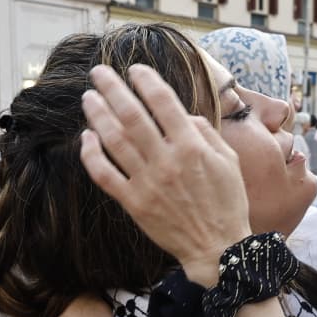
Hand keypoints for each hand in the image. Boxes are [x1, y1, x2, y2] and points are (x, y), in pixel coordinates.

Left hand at [80, 64, 251, 285]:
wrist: (217, 247)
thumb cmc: (227, 203)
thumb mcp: (230, 161)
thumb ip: (206, 132)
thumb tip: (184, 114)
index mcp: (192, 147)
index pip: (163, 102)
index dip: (146, 81)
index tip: (135, 69)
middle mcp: (166, 160)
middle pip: (131, 115)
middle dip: (112, 88)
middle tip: (98, 72)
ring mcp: (147, 182)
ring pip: (114, 141)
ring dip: (98, 115)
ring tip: (88, 98)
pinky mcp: (133, 203)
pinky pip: (104, 174)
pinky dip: (91, 154)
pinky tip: (87, 138)